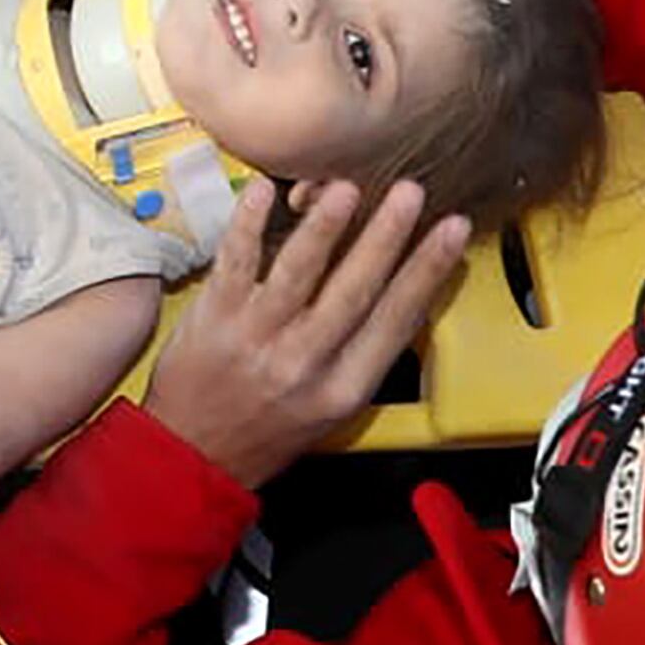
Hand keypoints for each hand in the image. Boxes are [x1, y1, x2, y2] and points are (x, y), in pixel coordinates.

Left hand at [143, 177, 469, 487]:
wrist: (192, 457)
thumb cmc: (265, 430)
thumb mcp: (332, 411)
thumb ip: (363, 357)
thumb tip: (403, 295)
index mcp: (342, 388)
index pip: (396, 320)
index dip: (428, 271)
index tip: (452, 229)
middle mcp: (304, 363)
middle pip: (355, 290)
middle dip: (387, 237)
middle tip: (412, 192)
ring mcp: (257, 338)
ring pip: (298, 273)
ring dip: (325, 226)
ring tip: (347, 188)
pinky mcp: (215, 317)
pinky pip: (236, 262)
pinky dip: (250, 224)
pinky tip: (265, 191)